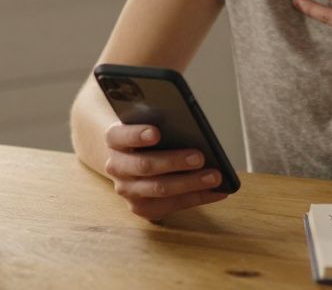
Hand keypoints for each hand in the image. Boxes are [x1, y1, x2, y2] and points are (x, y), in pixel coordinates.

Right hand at [102, 123, 227, 220]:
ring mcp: (126, 190)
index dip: (137, 135)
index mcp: (114, 140)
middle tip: (200, 157)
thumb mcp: (146, 124)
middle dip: (175, 162)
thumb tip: (193, 129)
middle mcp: (116, 166)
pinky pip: (171, 205)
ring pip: (159, 189)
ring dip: (190, 184)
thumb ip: (161, 124)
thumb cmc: (146, 138)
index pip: (120, 135)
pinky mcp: (141, 208)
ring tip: (215, 177)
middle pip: (145, 165)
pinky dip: (197, 197)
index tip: (156, 133)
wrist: (129, 158)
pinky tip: (217, 191)